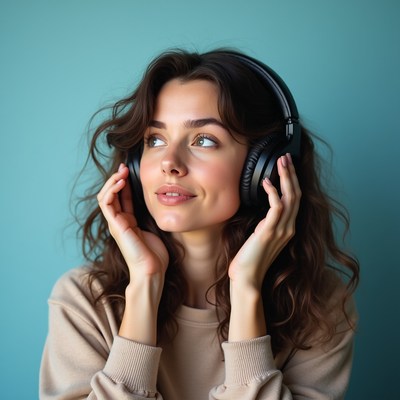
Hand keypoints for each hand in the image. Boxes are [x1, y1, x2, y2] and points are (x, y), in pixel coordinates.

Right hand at [97, 163, 168, 281]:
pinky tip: (121, 182)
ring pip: (105, 197)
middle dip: (116, 179)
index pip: (121, 197)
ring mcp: (115, 223)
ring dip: (112, 182)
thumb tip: (160, 201)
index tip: (129, 169)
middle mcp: (119, 221)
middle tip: (123, 167)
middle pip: (111, 194)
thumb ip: (151, 216)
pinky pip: (107, 204)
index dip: (124, 183)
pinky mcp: (115, 226)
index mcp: (128, 221)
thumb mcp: (154, 228)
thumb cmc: (154, 254)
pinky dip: (112, 191)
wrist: (151, 270)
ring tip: (121, 172)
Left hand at [228, 153, 300, 290]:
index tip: (288, 167)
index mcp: (287, 229)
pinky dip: (273, 192)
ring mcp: (281, 231)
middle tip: (287, 156)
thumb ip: (266, 226)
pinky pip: (276, 207)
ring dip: (286, 177)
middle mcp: (289, 229)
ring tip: (281, 162)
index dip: (293, 182)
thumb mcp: (261, 239)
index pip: (295, 200)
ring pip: (290, 197)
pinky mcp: (269, 232)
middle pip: (296, 195)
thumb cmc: (250, 260)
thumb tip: (262, 215)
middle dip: (292, 174)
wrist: (247, 280)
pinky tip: (266, 181)